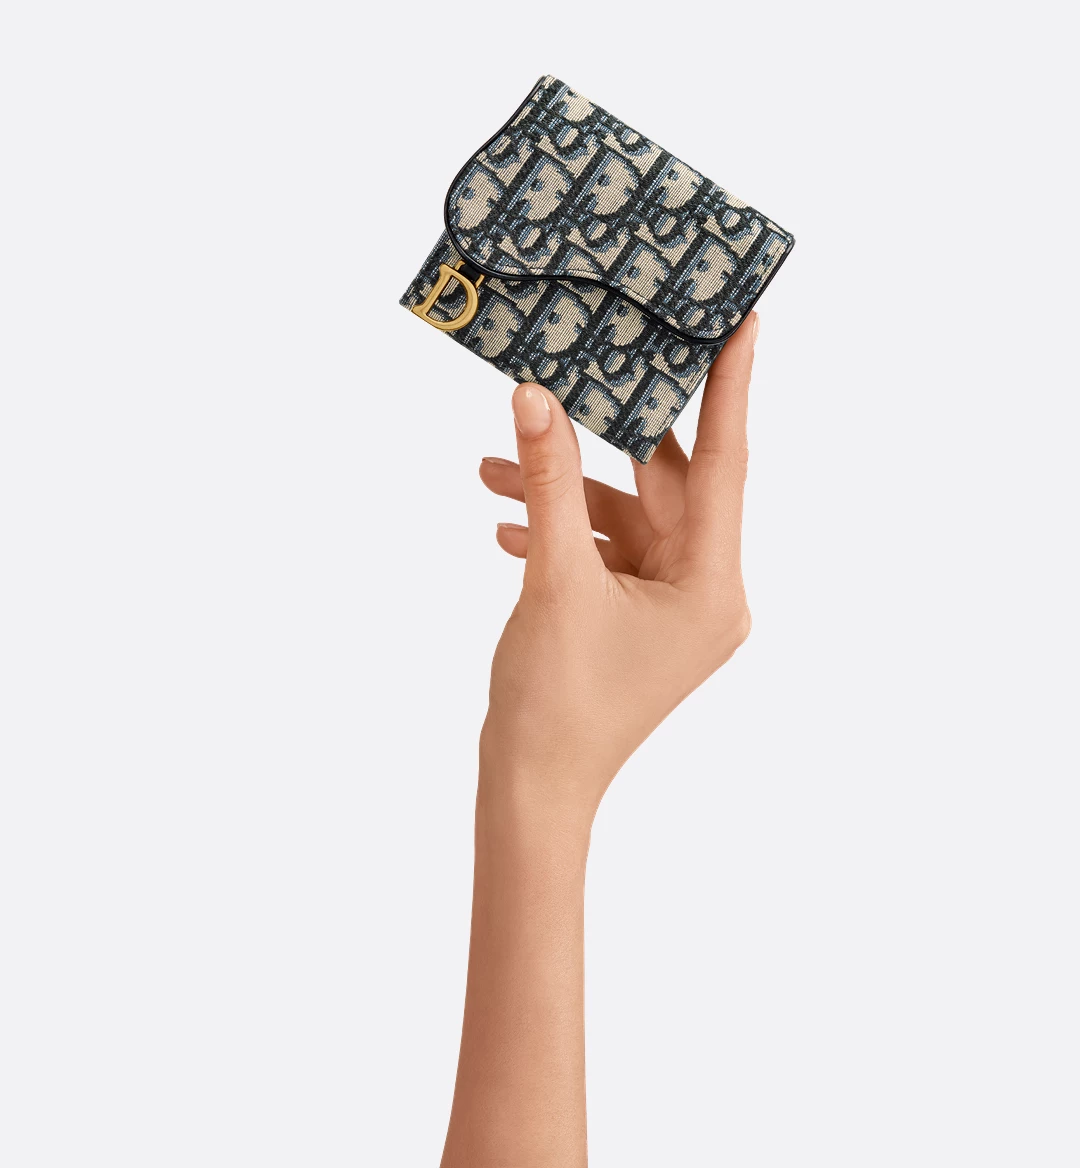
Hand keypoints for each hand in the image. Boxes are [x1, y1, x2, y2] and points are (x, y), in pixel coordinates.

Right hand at [478, 312, 758, 823]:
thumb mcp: (554, 578)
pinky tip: (506, 522)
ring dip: (562, 492)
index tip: (741, 319)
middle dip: (610, 434)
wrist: (531, 788)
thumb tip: (535, 398)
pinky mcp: (634, 616)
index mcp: (714, 587)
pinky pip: (603, 552)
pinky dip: (560, 532)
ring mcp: (670, 607)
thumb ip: (548, 483)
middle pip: (666, 485)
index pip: (727, 465)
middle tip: (585, 364)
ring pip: (622, 518)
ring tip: (494, 467)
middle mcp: (705, 593)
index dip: (730, 388)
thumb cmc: (555, 703)